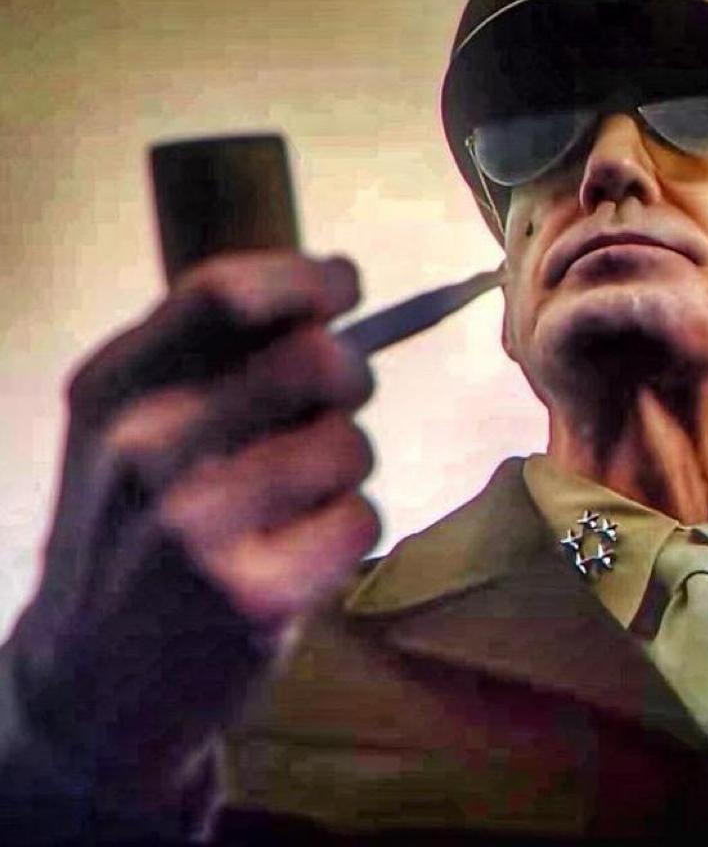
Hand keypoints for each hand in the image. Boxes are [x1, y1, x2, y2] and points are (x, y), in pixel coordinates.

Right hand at [7, 251, 378, 794]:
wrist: (87, 688)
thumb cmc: (135, 533)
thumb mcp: (132, 428)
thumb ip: (216, 356)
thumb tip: (339, 279)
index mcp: (114, 387)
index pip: (226, 290)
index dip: (308, 278)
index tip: (345, 287)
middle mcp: (143, 446)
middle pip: (315, 359)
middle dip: (351, 377)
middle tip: (334, 410)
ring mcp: (192, 525)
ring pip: (350, 442)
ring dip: (348, 466)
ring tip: (301, 500)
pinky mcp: (250, 596)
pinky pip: (362, 518)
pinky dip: (350, 530)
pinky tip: (300, 554)